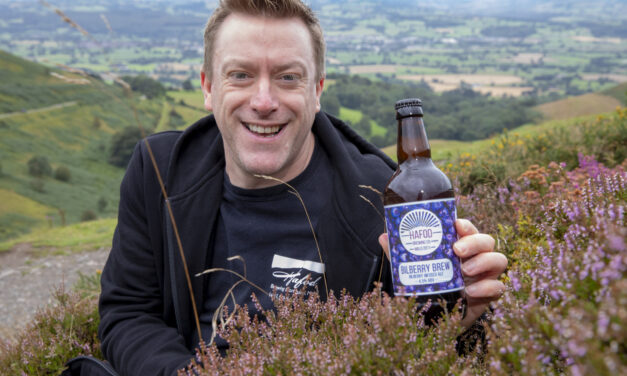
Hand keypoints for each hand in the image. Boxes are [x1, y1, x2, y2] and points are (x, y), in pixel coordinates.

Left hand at [378, 218, 506, 327]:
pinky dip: (487, 287)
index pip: (468, 229)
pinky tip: (470, 292)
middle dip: (474, 242)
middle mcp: (475, 257)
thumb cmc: (425, 286)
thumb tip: (384, 236)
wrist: (434, 319)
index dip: (465, 225)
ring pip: (499, 260)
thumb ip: (400, 254)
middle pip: (487, 240)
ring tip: (465, 270)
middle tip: (457, 250)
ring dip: (484, 262)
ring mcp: (484, 276)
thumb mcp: (411, 269)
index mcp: (458, 246)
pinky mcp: (488, 295)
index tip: (456, 224)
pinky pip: (498, 287)